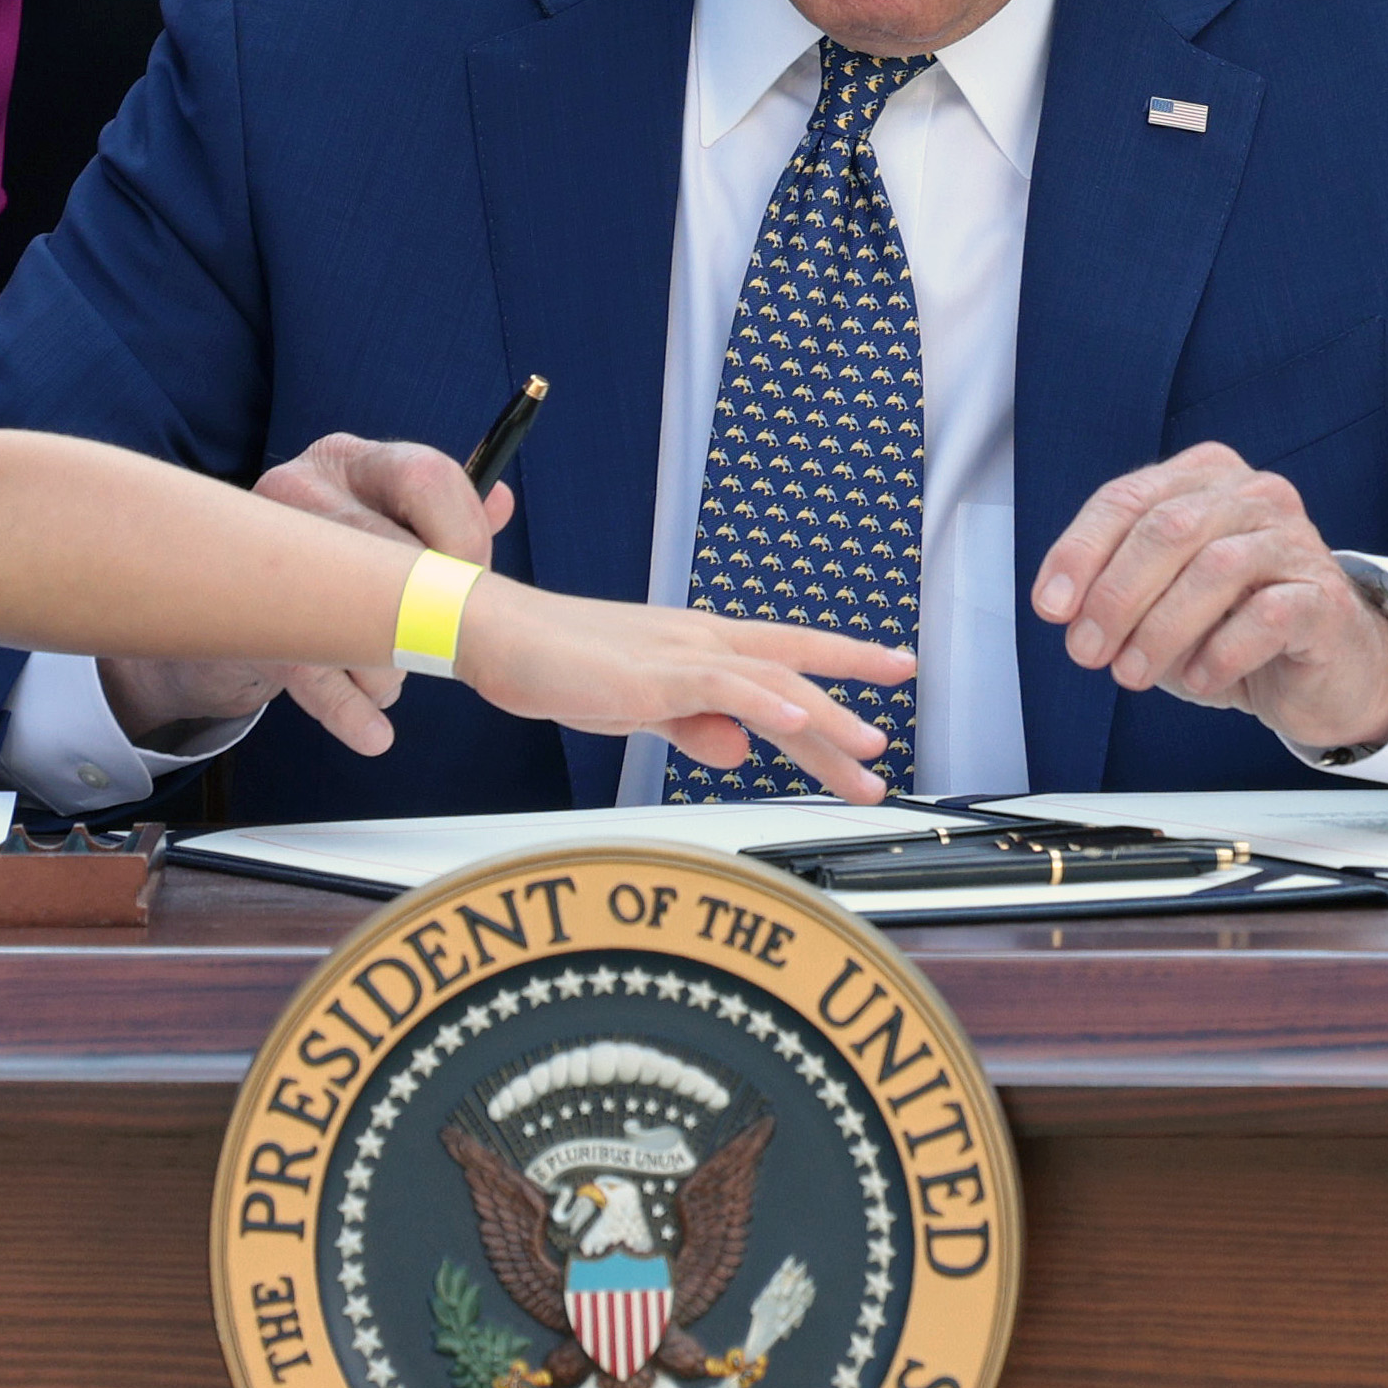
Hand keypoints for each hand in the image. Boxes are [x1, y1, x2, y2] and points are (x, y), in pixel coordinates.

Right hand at [123, 436, 511, 762]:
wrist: (237, 594)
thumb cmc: (337, 552)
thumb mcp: (390, 518)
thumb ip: (449, 513)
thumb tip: (501, 501)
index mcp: (349, 459)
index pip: (427, 476)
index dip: (467, 536)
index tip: (472, 579)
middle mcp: (300, 490)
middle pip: (398, 552)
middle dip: (435, 610)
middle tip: (445, 640)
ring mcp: (268, 556)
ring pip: (358, 617)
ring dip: (393, 666)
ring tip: (393, 674)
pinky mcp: (254, 624)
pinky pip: (312, 673)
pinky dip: (351, 710)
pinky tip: (375, 735)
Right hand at [453, 578, 918, 794]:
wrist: (497, 635)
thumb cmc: (555, 663)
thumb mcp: (638, 709)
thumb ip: (691, 727)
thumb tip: (741, 752)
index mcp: (699, 647)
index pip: (785, 656)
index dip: (841, 669)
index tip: (890, 680)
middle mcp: (700, 641)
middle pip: (793, 666)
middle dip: (850, 700)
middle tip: (889, 744)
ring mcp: (679, 652)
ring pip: (771, 678)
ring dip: (825, 715)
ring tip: (869, 747)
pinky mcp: (651, 672)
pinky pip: (719, 685)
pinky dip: (763, 701)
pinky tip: (795, 717)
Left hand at [1031, 444, 1387, 762]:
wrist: (1326, 673)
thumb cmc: (1236, 629)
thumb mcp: (1161, 605)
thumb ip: (1116, 591)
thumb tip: (1067, 609)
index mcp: (1205, 480)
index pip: (1127, 498)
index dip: (1080, 552)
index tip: (1050, 607)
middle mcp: (1254, 496)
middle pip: (1168, 528)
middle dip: (1115, 594)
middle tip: (1087, 652)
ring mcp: (1296, 542)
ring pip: (1216, 568)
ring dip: (1160, 628)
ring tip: (1132, 674)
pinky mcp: (1326, 598)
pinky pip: (1269, 615)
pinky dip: (1222, 652)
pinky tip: (1200, 679)